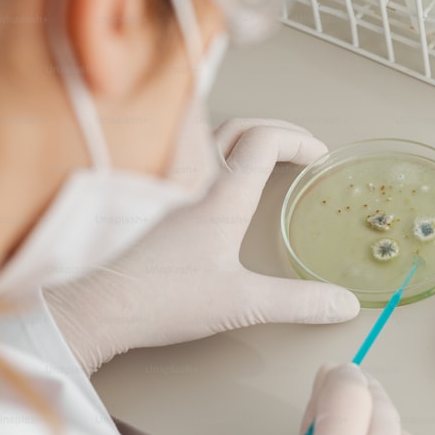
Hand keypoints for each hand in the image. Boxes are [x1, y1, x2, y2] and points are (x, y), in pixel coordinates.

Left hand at [44, 118, 359, 374]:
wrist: (91, 306)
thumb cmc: (158, 300)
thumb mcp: (240, 304)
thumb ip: (297, 302)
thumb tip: (343, 303)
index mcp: (222, 194)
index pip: (266, 140)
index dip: (299, 141)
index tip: (319, 157)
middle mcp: (193, 177)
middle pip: (241, 127)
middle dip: (277, 132)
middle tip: (298, 151)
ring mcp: (165, 182)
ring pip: (207, 134)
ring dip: (240, 136)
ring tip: (259, 155)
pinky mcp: (143, 194)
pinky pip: (183, 152)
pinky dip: (209, 150)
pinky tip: (208, 176)